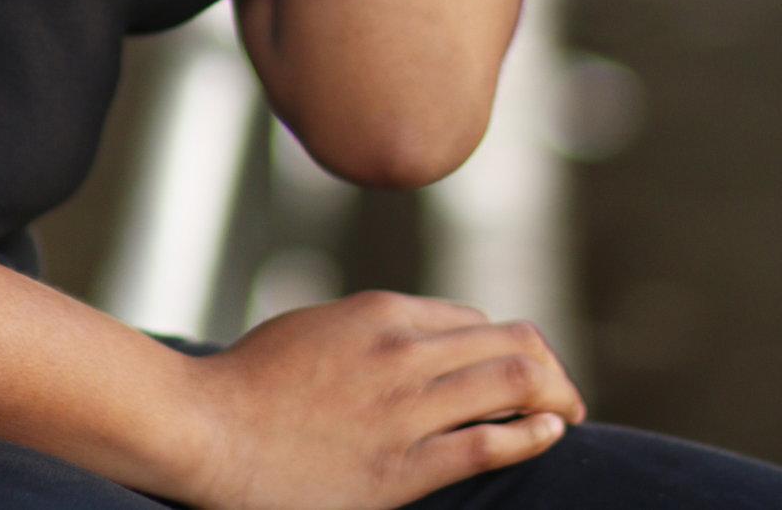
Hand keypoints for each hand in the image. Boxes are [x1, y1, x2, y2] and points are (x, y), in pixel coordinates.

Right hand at [185, 289, 587, 509]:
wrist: (211, 431)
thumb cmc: (251, 382)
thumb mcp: (315, 329)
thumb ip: (367, 331)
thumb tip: (412, 340)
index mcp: (379, 314)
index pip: (473, 320)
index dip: (507, 345)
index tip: (520, 372)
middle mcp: (402, 352)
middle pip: (507, 343)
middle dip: (548, 367)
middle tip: (565, 395)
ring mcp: (404, 409)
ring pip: (510, 384)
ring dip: (553, 397)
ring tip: (570, 416)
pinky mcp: (400, 468)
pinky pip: (486, 442)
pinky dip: (530, 435)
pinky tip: (550, 435)